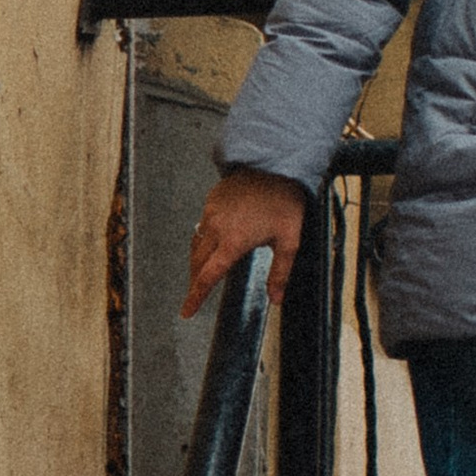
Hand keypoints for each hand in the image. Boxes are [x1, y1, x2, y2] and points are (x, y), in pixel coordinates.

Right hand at [184, 168, 309, 316]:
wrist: (274, 164)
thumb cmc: (284, 201)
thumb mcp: (289, 240)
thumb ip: (281, 272)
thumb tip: (276, 299)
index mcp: (233, 242)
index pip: (208, 276)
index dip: (195, 296)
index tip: (186, 311)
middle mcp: (217, 228)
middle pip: (197, 263)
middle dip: (195, 281)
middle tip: (196, 294)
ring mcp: (211, 213)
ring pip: (196, 244)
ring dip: (197, 262)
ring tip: (202, 273)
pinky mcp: (211, 201)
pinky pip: (202, 226)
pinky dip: (203, 239)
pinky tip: (212, 243)